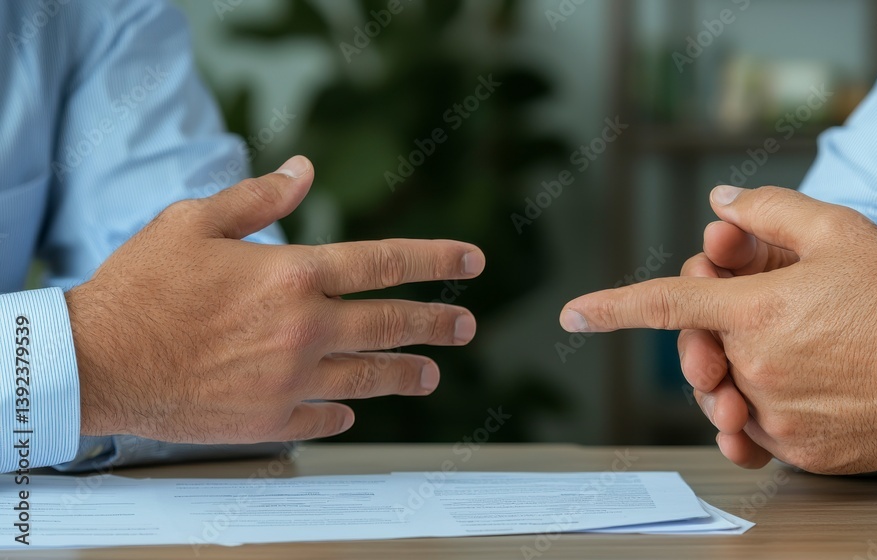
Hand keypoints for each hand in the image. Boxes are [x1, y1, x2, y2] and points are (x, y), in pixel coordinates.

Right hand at [66, 156, 485, 444]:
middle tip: (466, 326)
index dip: (436, 259)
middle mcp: (305, 329)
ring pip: (370, 377)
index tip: (473, 260)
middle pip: (391, 323)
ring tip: (431, 373)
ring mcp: (292, 380)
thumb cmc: (142, 286)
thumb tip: (305, 171)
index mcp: (293, 275)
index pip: (384, 263)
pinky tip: (353, 409)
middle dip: (437, 323)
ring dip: (406, 372)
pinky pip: (325, 417)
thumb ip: (260, 199)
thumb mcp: (196, 222)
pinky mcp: (270, 420)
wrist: (98, 361)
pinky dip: (343, 411)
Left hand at [560, 186, 876, 473]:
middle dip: (708, 329)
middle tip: (742, 305)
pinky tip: (794, 384)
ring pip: (726, 390)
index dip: (610, 308)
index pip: (667, 306)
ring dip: (739, 366)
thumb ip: (769, 211)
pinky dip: (764, 405)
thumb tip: (720, 203)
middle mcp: (758, 369)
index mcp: (758, 312)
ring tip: (785, 345)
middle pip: (699, 349)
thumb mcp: (841, 232)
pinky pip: (756, 429)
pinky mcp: (802, 452)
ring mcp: (779, 416)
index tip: (571, 316)